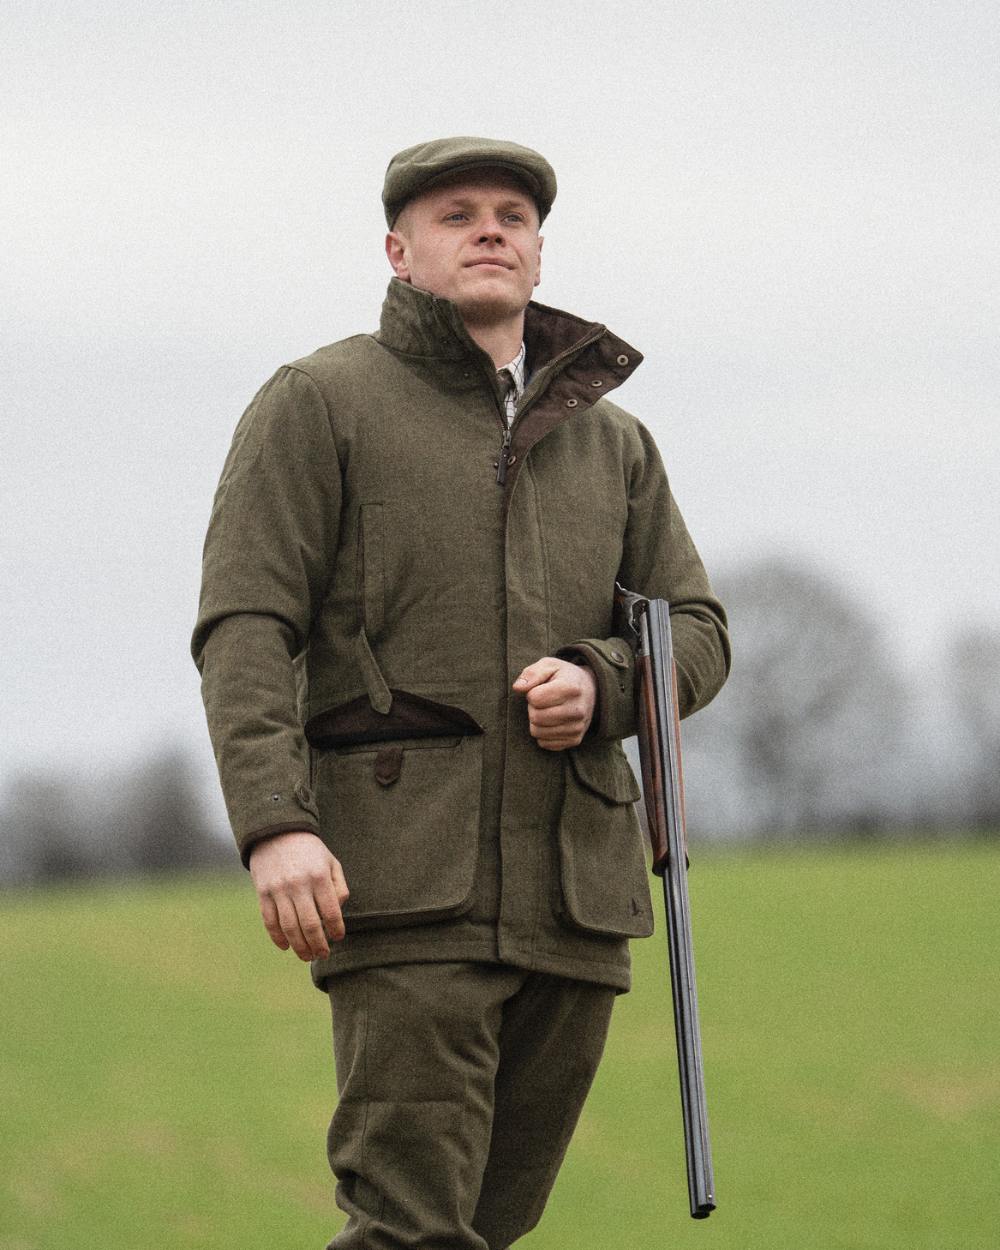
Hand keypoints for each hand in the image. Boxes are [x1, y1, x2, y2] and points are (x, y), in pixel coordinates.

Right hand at [248, 830, 349, 960]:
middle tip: (323, 955)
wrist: (277, 832)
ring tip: (307, 956)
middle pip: (310, 925)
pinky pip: (270, 921)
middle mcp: (299, 884)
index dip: (336, 929)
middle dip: (318, 945)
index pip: (331, 912)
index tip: (338, 937)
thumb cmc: (310, 851)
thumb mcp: (331, 862)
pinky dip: (277, 937)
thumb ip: (339, 886)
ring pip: (289, 927)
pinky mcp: (263, 893)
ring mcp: (279, 890)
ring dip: (299, 947)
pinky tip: (286, 946)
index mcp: (319, 876)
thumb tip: (338, 912)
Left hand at [513, 656, 596, 749]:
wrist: (590, 690)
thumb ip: (531, 673)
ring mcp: (577, 727)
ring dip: (537, 721)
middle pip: (535, 717)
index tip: (540, 689)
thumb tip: (518, 688)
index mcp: (571, 688)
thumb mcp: (548, 665)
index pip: (534, 699)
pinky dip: (543, 733)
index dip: (532, 693)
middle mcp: (577, 710)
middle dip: (533, 708)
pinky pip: (544, 743)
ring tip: (548, 710)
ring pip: (537, 732)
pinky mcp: (575, 740)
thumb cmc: (563, 676)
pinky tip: (553, 722)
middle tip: (543, 701)